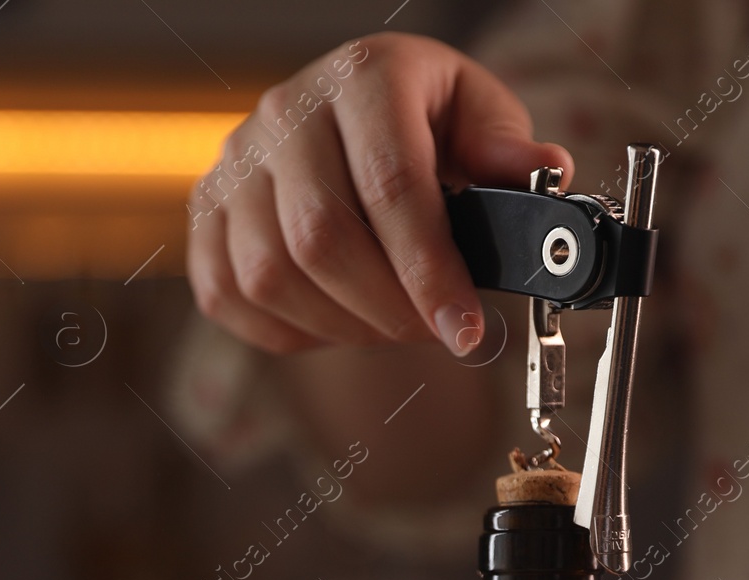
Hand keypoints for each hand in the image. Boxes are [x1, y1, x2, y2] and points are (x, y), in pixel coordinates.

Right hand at [186, 32, 572, 355]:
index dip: (430, 271)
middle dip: (387, 309)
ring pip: (270, 276)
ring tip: (389, 322)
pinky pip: (230, 296)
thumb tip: (543, 172)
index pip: (390, 185)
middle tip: (432, 332)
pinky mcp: (205, 212)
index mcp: (363, 77)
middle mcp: (284, 113)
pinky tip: (336, 318)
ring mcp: (233, 164)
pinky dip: (288, 329)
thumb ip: (507, 149)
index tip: (465, 329)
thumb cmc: (422, 122)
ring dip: (341, 324)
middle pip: (320, 239)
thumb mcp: (477, 115)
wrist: (347, 122)